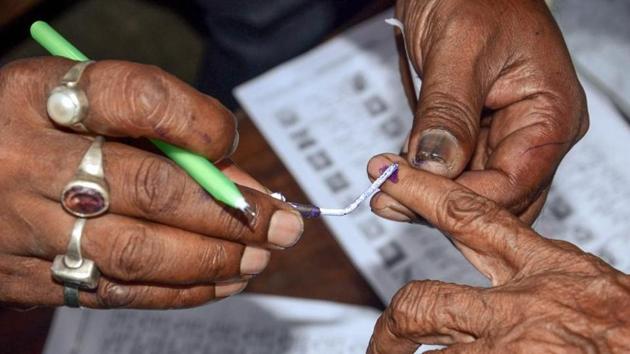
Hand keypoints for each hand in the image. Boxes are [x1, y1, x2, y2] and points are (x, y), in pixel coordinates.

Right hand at [0, 58, 302, 308]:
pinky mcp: (29, 278)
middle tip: (283, 224)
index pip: (137, 99)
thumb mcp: (81, 106)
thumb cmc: (37, 133)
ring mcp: (26, 226)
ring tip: (261, 256)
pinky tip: (223, 281)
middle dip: (232, 212)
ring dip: (214, 259)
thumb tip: (243, 181)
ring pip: (137, 251)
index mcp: (42, 98)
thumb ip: (161, 134)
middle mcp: (29, 162)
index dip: (198, 122)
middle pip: (150, 188)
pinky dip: (181, 290)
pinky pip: (116, 291)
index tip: (229, 138)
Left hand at [366, 155, 629, 352]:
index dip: (423, 191)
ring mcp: (512, 346)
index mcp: (551, 271)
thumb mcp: (600, 296)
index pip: (470, 215)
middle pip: (423, 301)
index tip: (390, 174)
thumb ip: (553, 288)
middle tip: (384, 341)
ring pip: (425, 345)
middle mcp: (524, 308)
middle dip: (393, 324)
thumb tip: (518, 290)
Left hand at [373, 0, 588, 223]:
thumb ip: (449, 111)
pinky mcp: (477, 133)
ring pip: (473, 189)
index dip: (458, 198)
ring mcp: (505, 134)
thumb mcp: (459, 49)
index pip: (512, 184)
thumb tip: (436, 167)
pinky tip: (396, 176)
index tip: (405, 193)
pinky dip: (426, 178)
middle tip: (388, 198)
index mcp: (551, 114)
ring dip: (428, 195)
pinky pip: (455, 170)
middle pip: (496, 197)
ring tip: (384, 189)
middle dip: (442, 205)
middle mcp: (535, 132)